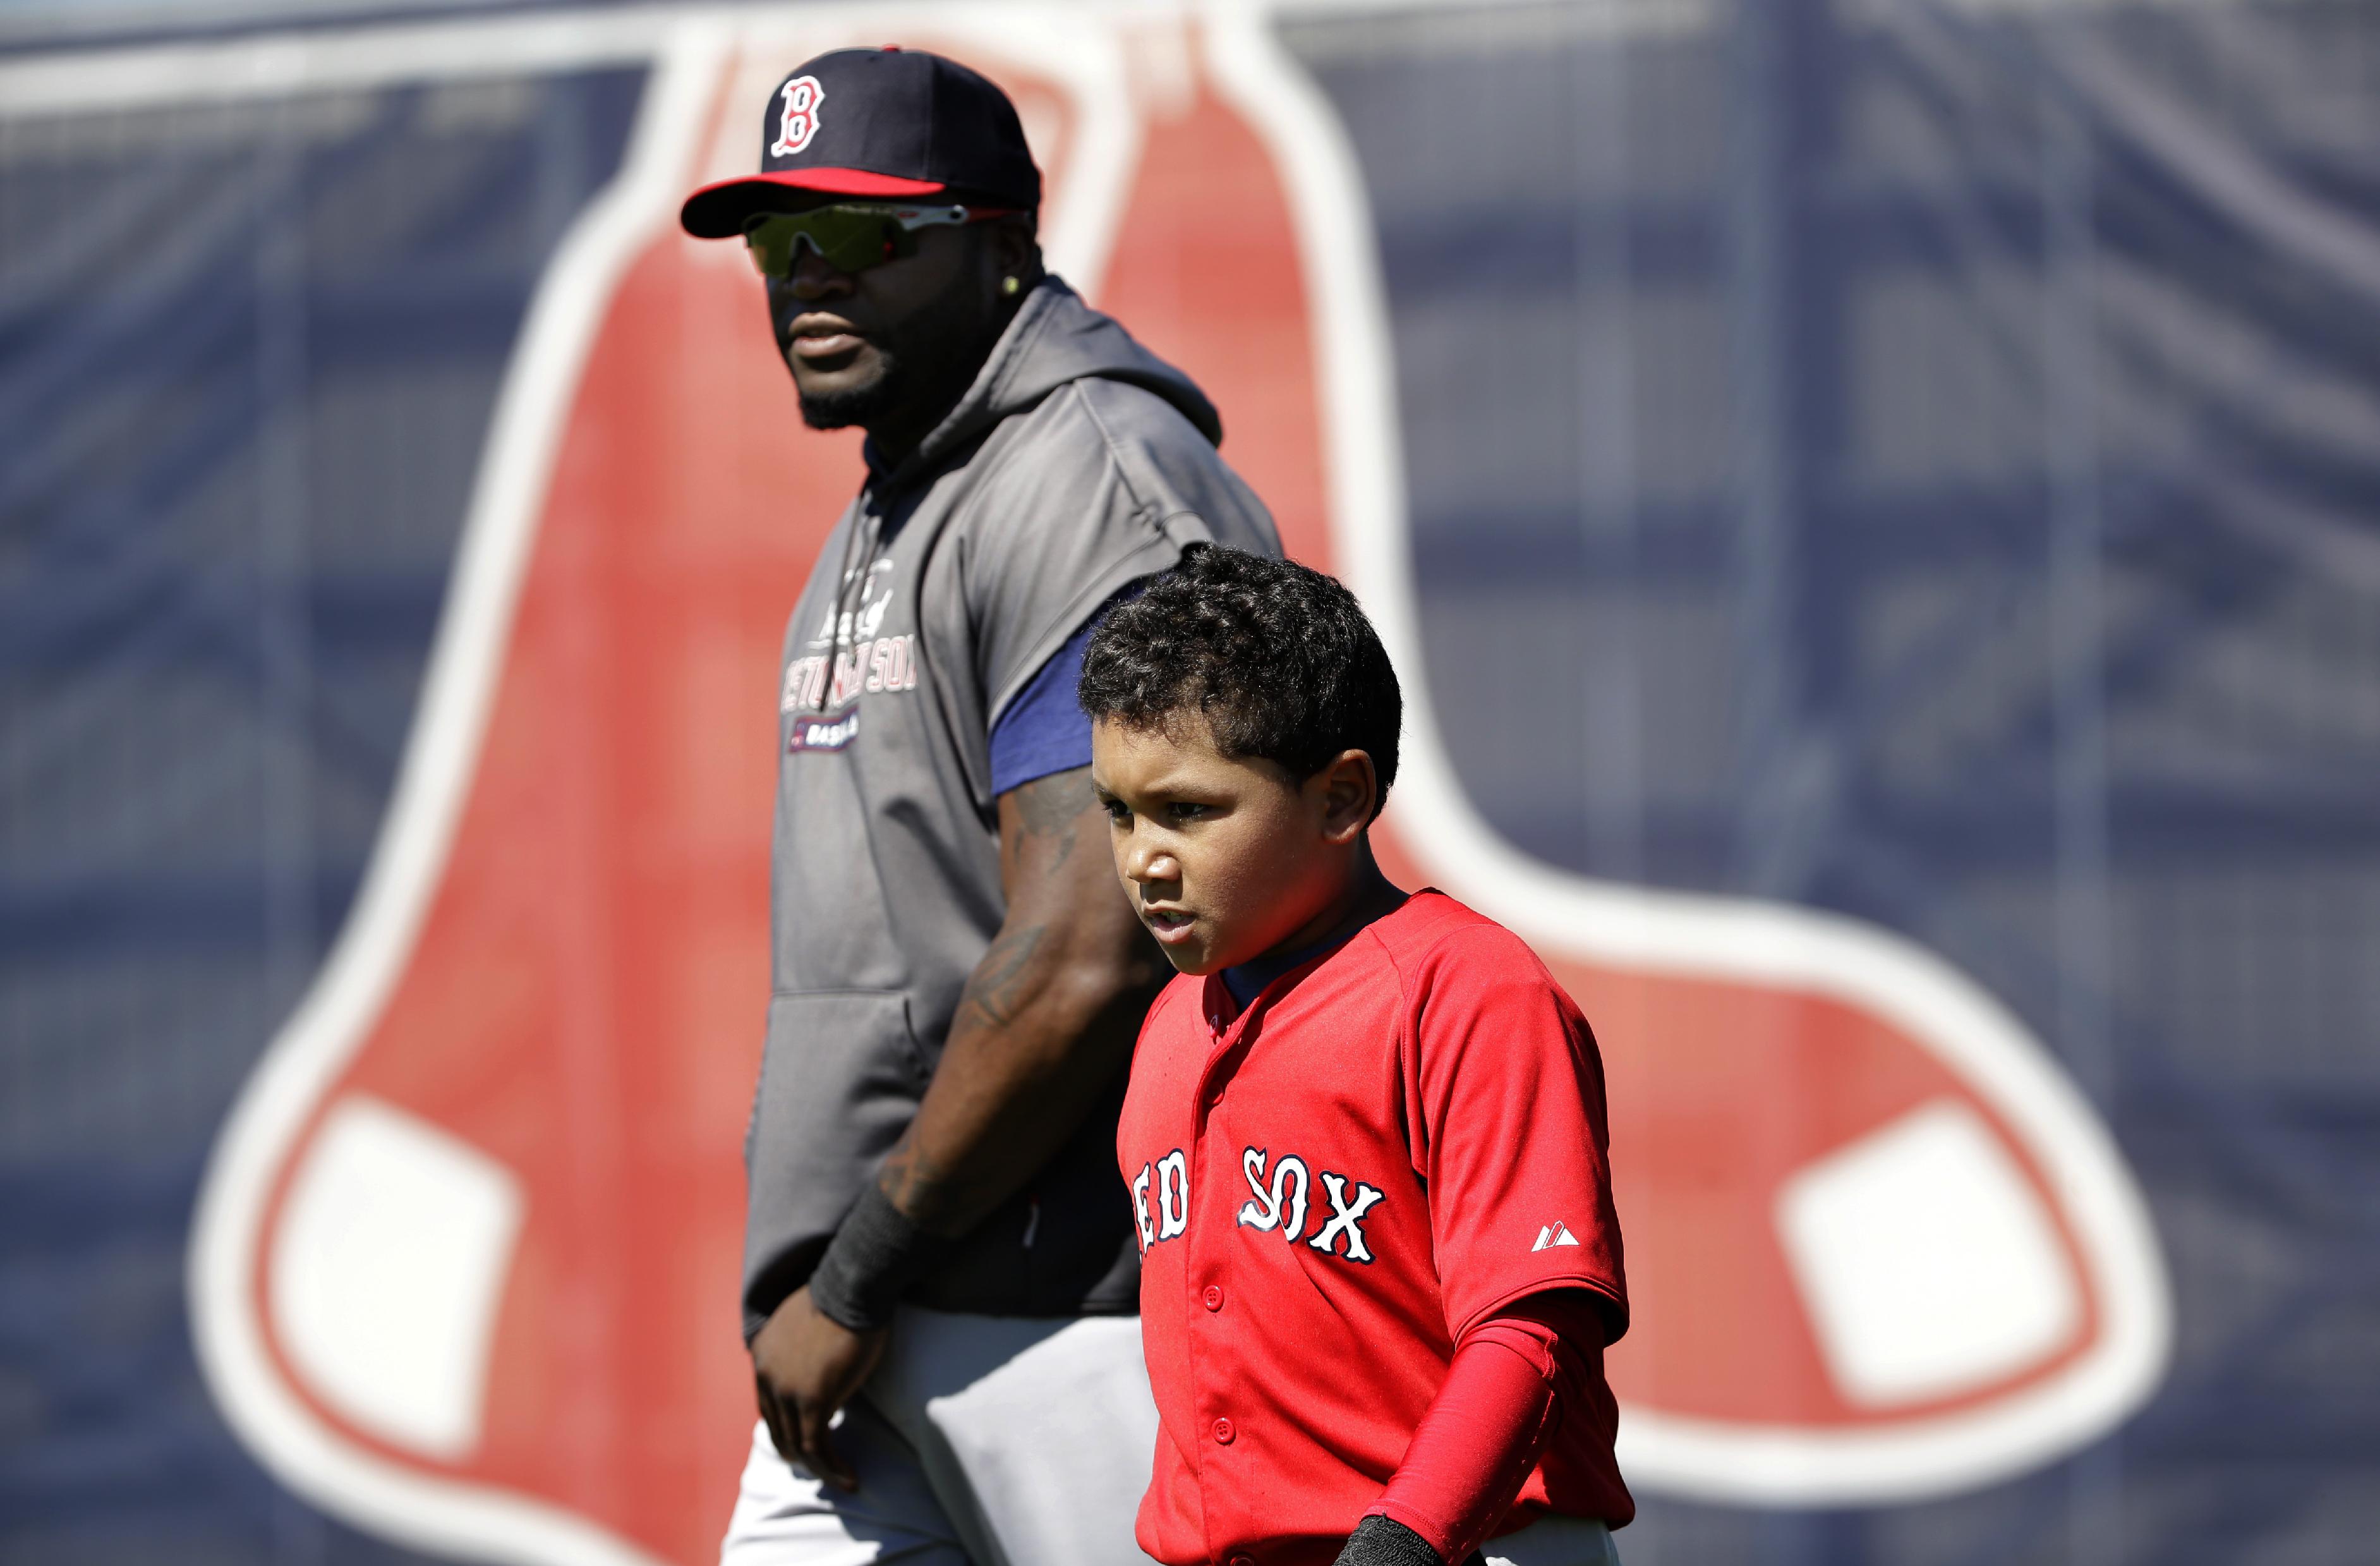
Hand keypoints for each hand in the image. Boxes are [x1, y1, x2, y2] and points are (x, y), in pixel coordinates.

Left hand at [751, 1286, 889, 1491]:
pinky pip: (818, 1447)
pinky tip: (851, 1477)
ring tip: (844, 1478)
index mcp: (762, 1355)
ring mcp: (786, 1390)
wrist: (852, 1285)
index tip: (809, 1441)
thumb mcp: (809, 1322)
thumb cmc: (842, 1295)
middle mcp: (766, 1375)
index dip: (787, 1428)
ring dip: (821, 1469)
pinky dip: (833, 1468)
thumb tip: (822, 1370)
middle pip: (779, 1430)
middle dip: (800, 1454)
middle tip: (825, 1467)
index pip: (768, 1406)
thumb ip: (804, 1347)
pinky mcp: (812, 1401)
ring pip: (798, 1445)